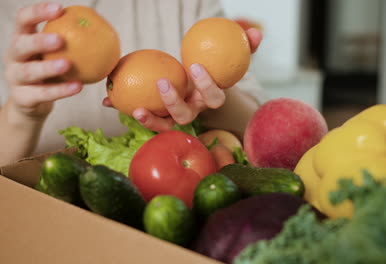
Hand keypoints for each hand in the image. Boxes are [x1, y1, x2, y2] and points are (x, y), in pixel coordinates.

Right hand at [4, 2, 81, 118]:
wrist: (31, 103)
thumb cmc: (49, 73)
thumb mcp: (56, 55)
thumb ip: (72, 43)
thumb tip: (104, 30)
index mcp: (21, 39)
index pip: (23, 19)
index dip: (38, 12)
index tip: (59, 9)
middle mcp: (14, 56)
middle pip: (21, 45)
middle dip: (39, 41)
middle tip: (61, 39)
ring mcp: (15, 78)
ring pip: (29, 72)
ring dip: (48, 67)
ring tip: (68, 64)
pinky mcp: (22, 98)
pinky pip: (42, 94)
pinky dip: (60, 90)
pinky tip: (78, 86)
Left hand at [102, 28, 262, 131]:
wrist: (196, 77)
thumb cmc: (213, 65)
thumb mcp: (228, 54)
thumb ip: (244, 45)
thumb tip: (258, 33)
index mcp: (209, 98)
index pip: (214, 98)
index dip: (207, 86)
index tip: (195, 66)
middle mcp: (193, 111)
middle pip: (187, 116)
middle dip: (175, 103)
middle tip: (162, 84)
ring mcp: (174, 116)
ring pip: (164, 124)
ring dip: (151, 120)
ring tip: (135, 109)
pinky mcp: (157, 115)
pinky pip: (143, 115)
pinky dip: (124, 109)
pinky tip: (108, 100)